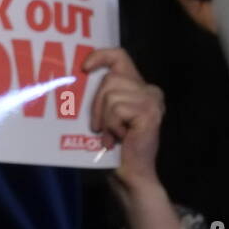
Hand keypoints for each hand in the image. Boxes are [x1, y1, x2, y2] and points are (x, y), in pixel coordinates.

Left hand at [83, 48, 163, 187]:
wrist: (130, 172)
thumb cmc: (112, 144)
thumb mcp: (104, 113)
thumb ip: (101, 94)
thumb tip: (75, 76)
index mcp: (138, 87)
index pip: (119, 56)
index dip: (100, 56)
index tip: (84, 68)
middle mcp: (149, 90)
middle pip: (110, 77)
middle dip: (97, 103)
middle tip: (99, 127)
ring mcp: (152, 100)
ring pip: (111, 94)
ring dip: (104, 117)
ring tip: (111, 134)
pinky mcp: (150, 112)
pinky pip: (117, 108)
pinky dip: (112, 124)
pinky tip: (119, 137)